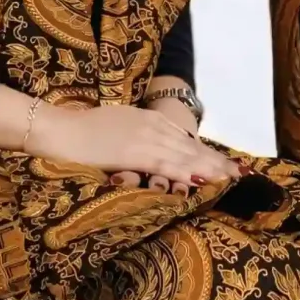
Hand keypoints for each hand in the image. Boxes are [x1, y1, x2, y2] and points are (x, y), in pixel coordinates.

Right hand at [32, 103, 238, 190]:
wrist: (58, 129)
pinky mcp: (134, 153)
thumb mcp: (117, 129)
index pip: (185, 140)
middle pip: (191, 148)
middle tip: (241, 174)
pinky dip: (186, 171)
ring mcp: (145, 138)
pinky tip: (202, 179)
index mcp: (149, 120)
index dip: (207, 154)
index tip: (227, 164)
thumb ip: (138, 139)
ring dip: (209, 168)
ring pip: (184, 156)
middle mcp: (152, 126)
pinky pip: (166, 164)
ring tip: (231, 178)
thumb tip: (152, 154)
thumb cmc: (82, 132)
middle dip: (216, 162)